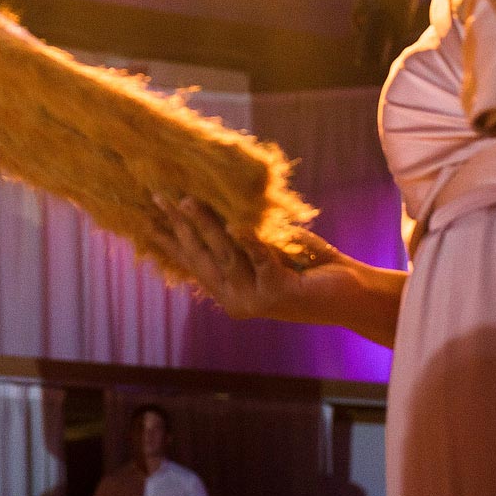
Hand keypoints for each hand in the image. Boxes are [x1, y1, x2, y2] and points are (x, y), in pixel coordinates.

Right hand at [147, 194, 347, 319]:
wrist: (351, 294)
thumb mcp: (268, 249)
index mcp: (228, 291)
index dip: (167, 240)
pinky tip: (236, 222)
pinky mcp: (277, 292)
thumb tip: (215, 202)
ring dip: (205, 224)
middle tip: (160, 196)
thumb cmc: (310, 267)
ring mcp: (254, 299)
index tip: (143, 219)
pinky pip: (259, 257)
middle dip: (178, 224)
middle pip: (200, 256)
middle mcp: (234, 299)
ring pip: (224, 254)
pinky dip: (249, 238)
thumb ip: (242, 238)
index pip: (190, 262)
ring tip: (188, 199)